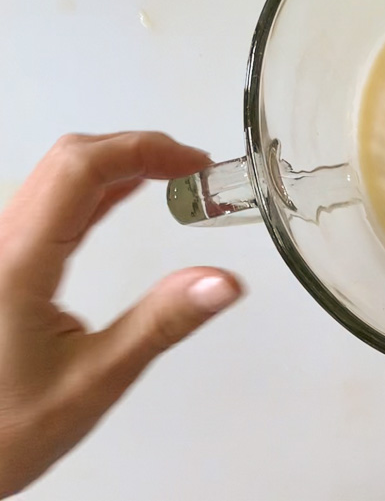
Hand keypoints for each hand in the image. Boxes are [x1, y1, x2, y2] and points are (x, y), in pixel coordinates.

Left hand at [0, 132, 241, 496]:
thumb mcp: (94, 381)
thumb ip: (161, 324)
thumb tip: (221, 282)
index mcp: (17, 263)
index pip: (82, 168)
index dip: (144, 149)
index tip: (193, 162)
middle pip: (66, 158)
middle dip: (135, 147)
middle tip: (189, 165)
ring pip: (50, 174)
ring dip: (111, 161)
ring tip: (166, 174)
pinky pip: (41, 201)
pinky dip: (87, 187)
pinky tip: (116, 196)